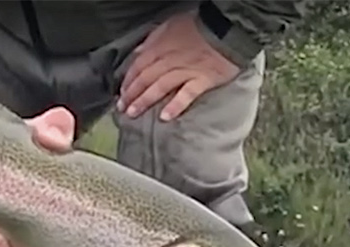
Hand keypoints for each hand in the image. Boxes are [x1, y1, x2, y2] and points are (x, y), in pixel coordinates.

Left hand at [118, 11, 239, 121]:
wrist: (227, 27)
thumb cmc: (199, 25)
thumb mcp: (170, 25)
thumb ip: (153, 39)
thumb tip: (138, 52)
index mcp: (162, 46)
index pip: (139, 65)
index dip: (128, 80)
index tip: (121, 93)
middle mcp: (170, 60)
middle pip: (146, 78)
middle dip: (132, 94)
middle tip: (122, 108)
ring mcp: (187, 71)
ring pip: (160, 87)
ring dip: (145, 101)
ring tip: (133, 113)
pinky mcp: (203, 80)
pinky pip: (187, 95)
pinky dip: (175, 106)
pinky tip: (165, 117)